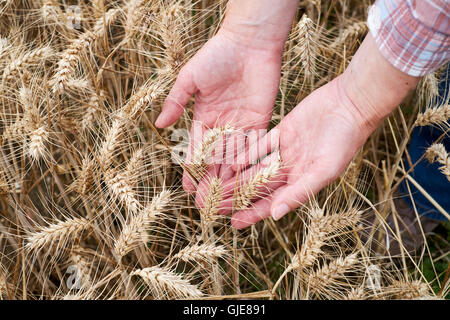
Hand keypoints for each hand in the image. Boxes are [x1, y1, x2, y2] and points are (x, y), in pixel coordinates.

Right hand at [155, 30, 282, 191]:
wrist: (249, 43)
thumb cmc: (217, 56)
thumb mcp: (190, 79)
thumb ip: (176, 102)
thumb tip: (158, 125)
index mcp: (204, 116)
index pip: (196, 149)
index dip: (191, 169)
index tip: (186, 188)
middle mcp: (222, 125)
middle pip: (215, 159)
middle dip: (209, 180)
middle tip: (205, 204)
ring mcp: (241, 125)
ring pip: (233, 157)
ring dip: (228, 178)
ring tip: (223, 199)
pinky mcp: (260, 121)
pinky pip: (252, 146)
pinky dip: (246, 162)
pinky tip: (240, 178)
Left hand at [194, 75, 371, 226]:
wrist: (349, 106)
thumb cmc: (343, 142)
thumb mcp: (323, 170)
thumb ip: (298, 192)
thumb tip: (275, 215)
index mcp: (302, 183)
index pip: (272, 203)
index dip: (253, 214)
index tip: (234, 223)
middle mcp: (291, 170)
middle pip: (260, 187)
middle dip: (239, 197)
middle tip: (216, 207)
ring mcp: (285, 152)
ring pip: (256, 168)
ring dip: (238, 177)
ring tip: (216, 187)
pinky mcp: (281, 132)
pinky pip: (260, 146)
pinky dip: (246, 153)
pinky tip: (230, 162)